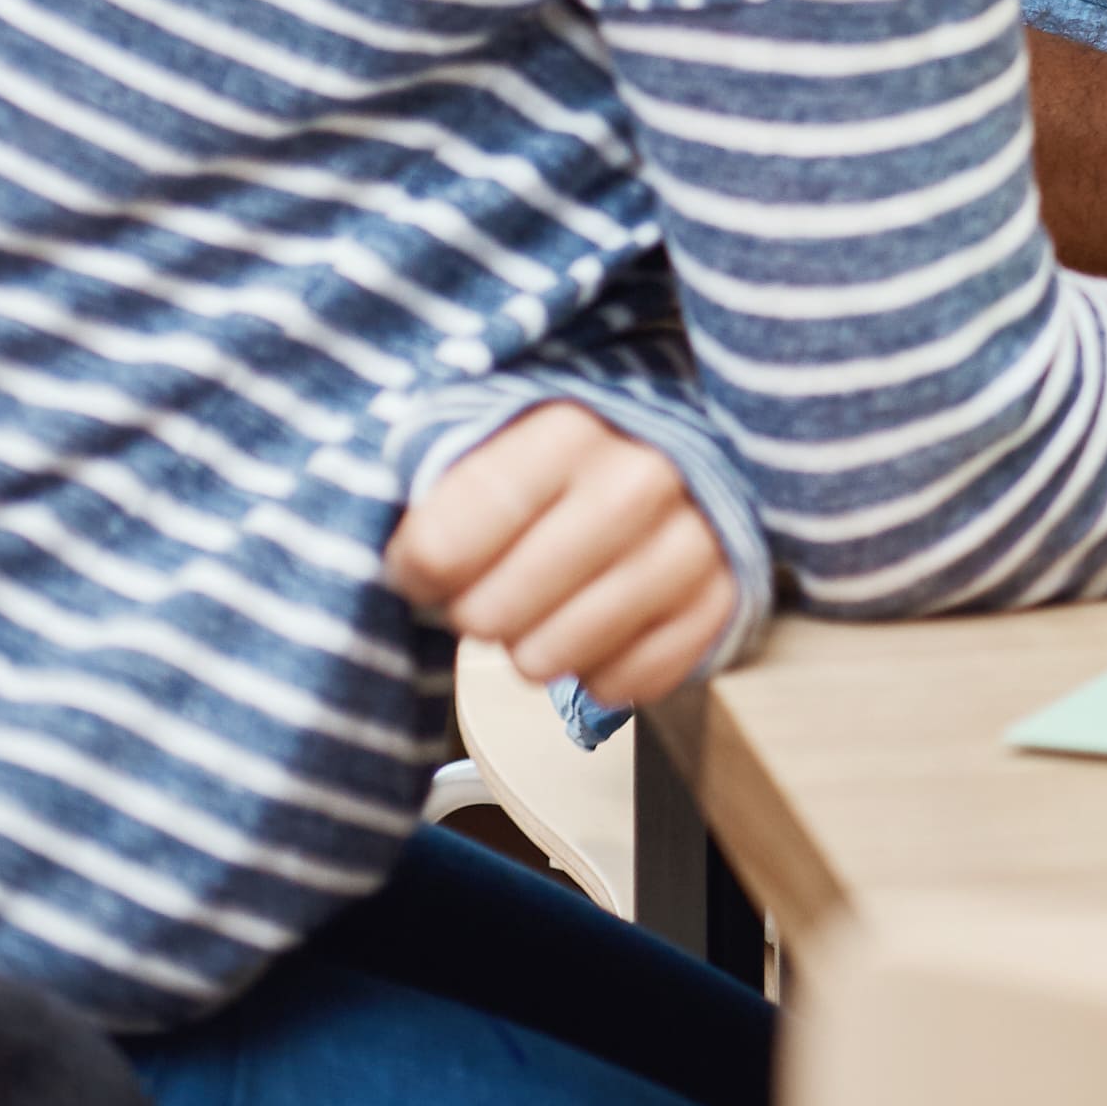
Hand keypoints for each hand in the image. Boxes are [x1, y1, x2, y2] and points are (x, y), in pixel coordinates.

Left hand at [383, 404, 737, 711]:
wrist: (692, 439)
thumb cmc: (574, 446)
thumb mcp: (500, 423)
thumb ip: (441, 471)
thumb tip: (378, 538)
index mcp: (569, 427)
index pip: (440, 548)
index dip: (416, 570)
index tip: (427, 563)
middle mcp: (641, 480)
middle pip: (493, 614)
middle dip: (478, 609)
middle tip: (497, 583)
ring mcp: (695, 543)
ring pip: (555, 659)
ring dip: (535, 645)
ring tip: (548, 604)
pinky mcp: (727, 599)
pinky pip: (628, 683)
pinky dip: (602, 669)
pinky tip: (602, 625)